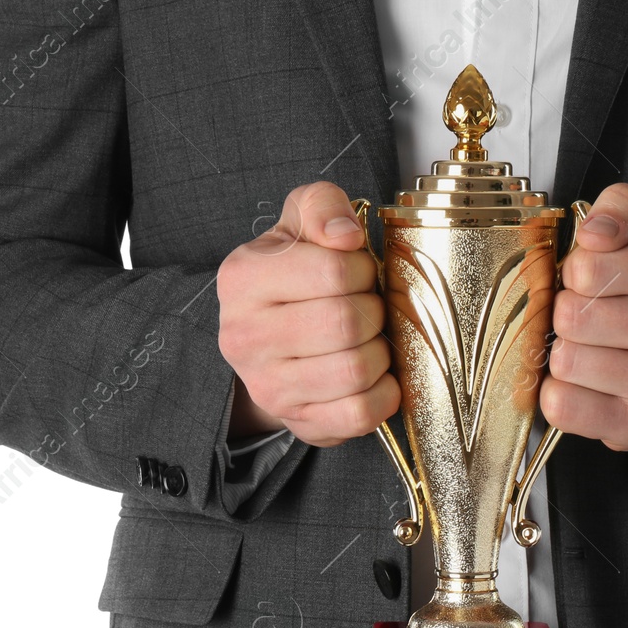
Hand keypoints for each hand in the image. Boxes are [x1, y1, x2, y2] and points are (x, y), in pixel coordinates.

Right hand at [217, 182, 397, 446]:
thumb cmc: (293, 277)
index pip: (333, 271)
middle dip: (375, 310)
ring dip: (381, 351)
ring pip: (355, 370)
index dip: (364, 269)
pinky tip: (378, 375)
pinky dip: (385, 393)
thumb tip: (347, 234)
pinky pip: (361, 413)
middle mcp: (244, 336)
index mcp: (242, 278)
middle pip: (346, 322)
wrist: (268, 343)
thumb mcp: (298, 224)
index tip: (360, 272)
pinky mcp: (299, 423)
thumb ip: (321, 205)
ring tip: (372, 339)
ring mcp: (268, 387)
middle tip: (371, 307)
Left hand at [542, 183, 627, 451]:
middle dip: (567, 312)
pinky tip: (585, 383)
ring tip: (590, 349)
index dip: (576, 270)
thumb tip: (595, 233)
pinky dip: (560, 394)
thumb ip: (619, 208)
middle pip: (571, 316)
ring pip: (565, 362)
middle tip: (588, 316)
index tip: (595, 278)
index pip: (587, 265)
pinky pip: (562, 407)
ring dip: (564, 354)